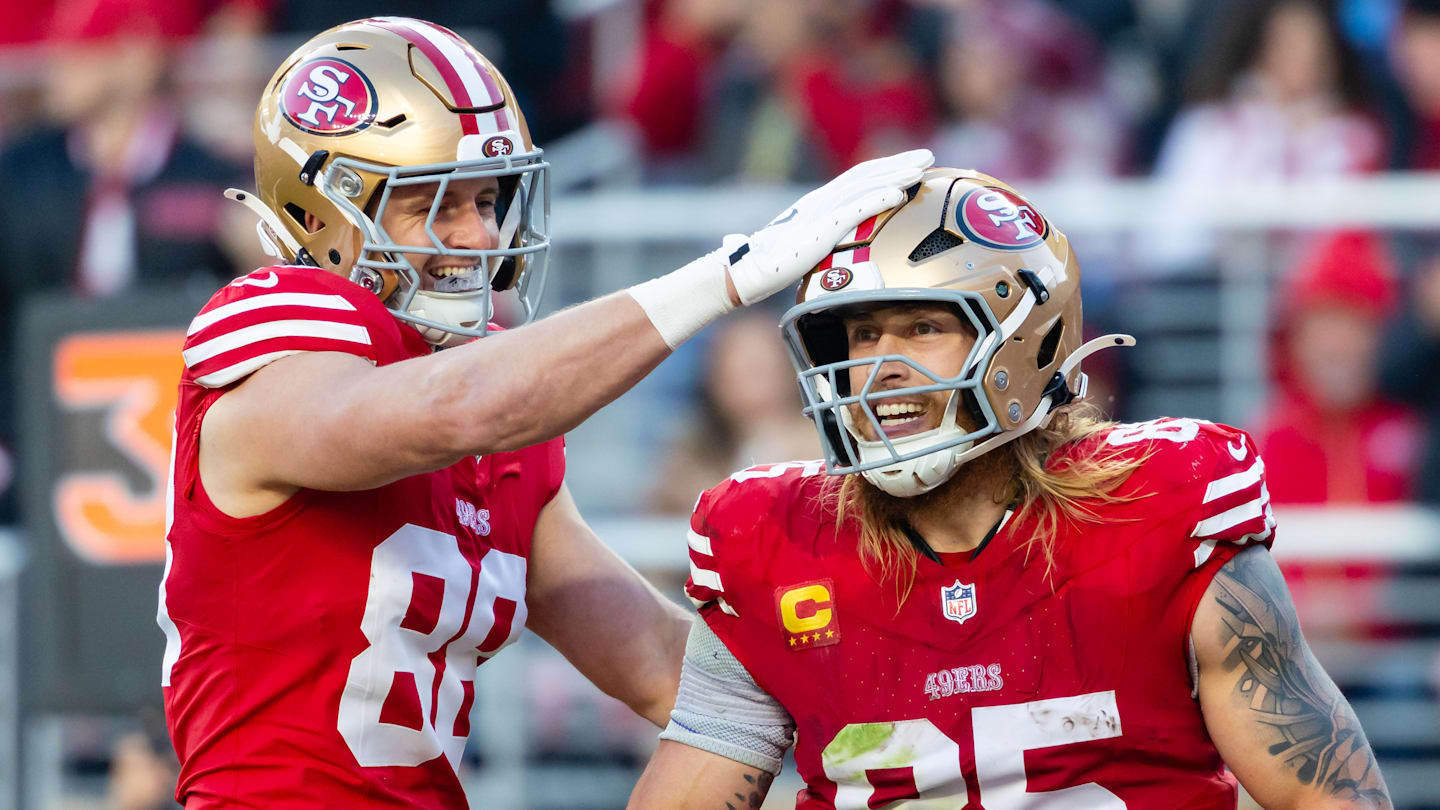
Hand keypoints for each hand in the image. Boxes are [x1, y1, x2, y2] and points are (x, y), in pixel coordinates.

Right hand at [723, 148, 933, 304]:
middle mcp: (823, 199)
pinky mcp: (823, 228)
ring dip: (896, 176)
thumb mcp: (804, 243)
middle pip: (867, 174)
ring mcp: (823, 212)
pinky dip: (879, 200)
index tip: (910, 162)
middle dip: (899, 162)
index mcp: (819, 201)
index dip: (886, 167)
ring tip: (920, 170)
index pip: (859, 177)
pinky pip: (857, 210)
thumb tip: (834, 238)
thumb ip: (821, 235)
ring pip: (866, 187)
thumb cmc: (773, 261)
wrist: (752, 268)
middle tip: (928, 155)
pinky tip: (898, 196)